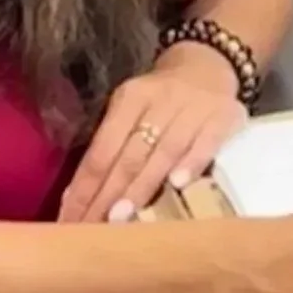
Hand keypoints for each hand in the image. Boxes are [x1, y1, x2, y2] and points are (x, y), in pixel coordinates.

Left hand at [60, 56, 248, 224]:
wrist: (209, 64)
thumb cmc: (161, 100)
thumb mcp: (133, 109)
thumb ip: (112, 147)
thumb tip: (81, 197)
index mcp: (129, 99)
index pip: (102, 150)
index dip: (85, 187)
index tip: (70, 220)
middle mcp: (159, 101)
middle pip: (129, 155)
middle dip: (108, 194)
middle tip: (91, 228)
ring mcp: (193, 108)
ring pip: (164, 151)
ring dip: (142, 185)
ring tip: (122, 217)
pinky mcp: (223, 116)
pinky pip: (206, 142)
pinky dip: (192, 162)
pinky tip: (178, 184)